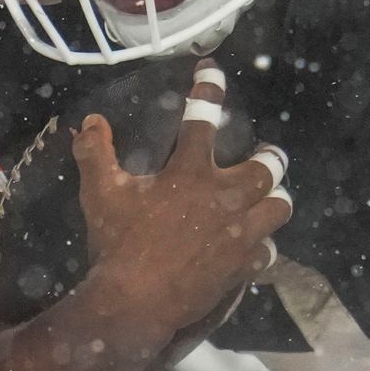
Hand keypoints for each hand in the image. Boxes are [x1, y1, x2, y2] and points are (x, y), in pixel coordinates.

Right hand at [74, 65, 289, 350]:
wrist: (137, 301)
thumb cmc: (118, 244)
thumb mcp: (101, 194)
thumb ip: (96, 153)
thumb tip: (89, 121)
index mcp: (190, 173)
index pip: (202, 118)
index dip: (208, 88)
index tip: (211, 69)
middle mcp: (225, 197)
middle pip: (268, 167)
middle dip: (270, 158)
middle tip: (265, 156)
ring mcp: (240, 233)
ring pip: (279, 207)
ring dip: (275, 199)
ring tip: (268, 198)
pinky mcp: (244, 266)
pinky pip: (268, 251)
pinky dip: (263, 245)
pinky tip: (254, 245)